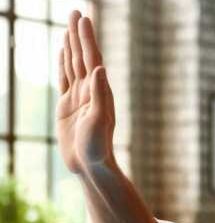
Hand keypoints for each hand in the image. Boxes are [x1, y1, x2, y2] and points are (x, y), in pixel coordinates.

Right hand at [56, 10, 115, 173]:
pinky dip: (63, 63)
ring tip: (69, 26)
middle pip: (82, 56)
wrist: (91, 165)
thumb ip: (100, 94)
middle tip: (74, 11)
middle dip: (78, 34)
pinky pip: (65, 78)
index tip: (82, 18)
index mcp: (99, 91)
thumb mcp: (99, 120)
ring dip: (71, 45)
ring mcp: (79, 97)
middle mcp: (90, 90)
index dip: (86, 38)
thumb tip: (100, 68)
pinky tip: (63, 52)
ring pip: (73, 64)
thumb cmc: (98, 146)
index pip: (91, 58)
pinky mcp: (68, 105)